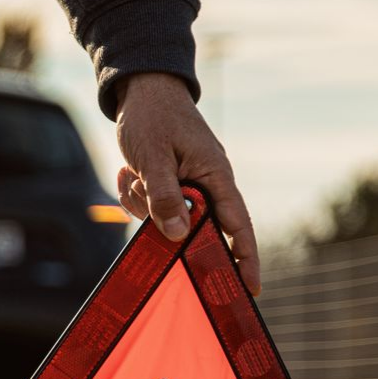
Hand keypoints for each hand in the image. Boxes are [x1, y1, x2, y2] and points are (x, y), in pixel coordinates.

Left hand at [115, 72, 260, 294]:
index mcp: (216, 176)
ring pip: (168, 220)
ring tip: (132, 172)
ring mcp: (189, 186)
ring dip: (143, 203)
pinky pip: (154, 208)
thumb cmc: (152, 116)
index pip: (238, 226)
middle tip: (141, 186)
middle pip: (194, 228)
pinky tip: (127, 173)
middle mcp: (208, 184)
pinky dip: (137, 196)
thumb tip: (180, 236)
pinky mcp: (171, 186)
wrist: (141, 89)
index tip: (249, 289)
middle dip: (162, 220)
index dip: (245, 259)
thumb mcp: (153, 157)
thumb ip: (166, 197)